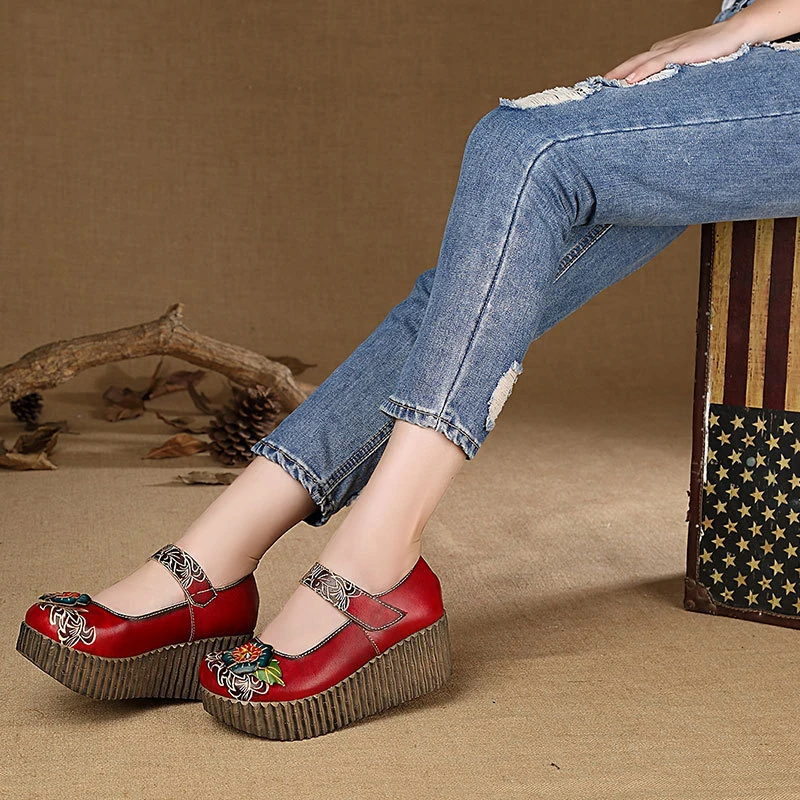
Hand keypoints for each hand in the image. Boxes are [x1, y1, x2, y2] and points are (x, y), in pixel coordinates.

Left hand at [603, 21, 746, 82]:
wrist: (736, 33)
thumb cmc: (715, 49)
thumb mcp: (689, 63)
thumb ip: (675, 73)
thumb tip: (663, 92)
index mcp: (663, 51)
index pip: (636, 64)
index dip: (620, 74)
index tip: (605, 87)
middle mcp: (662, 49)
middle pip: (632, 62)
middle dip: (614, 74)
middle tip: (596, 87)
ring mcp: (670, 50)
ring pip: (639, 62)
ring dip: (621, 74)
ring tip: (606, 86)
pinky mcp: (680, 53)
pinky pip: (655, 63)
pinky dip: (641, 72)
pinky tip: (629, 81)